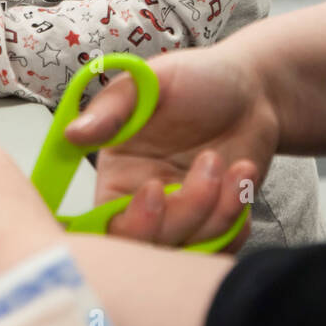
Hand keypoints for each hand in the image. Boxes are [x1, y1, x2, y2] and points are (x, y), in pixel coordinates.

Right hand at [65, 41, 278, 250]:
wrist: (252, 90)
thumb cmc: (198, 77)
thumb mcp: (153, 80)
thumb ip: (112, 108)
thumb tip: (73, 132)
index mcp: (118, 173)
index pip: (107, 223)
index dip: (129, 220)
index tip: (155, 187)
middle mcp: (144, 203)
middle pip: (152, 244)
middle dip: (187, 210)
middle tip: (212, 161)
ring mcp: (182, 217)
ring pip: (190, 248)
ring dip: (220, 210)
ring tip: (236, 164)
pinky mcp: (214, 224)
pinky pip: (221, 248)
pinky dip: (236, 221)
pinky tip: (243, 178)